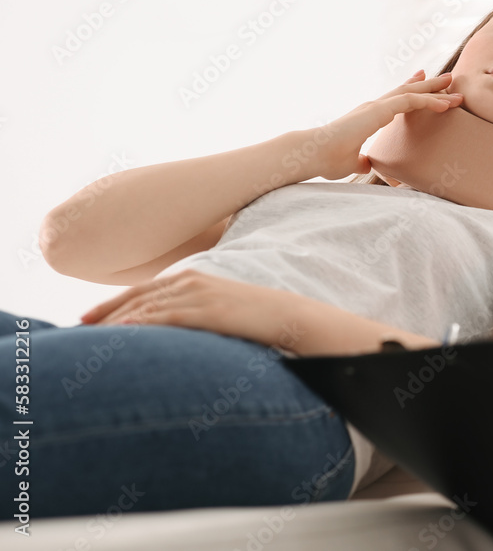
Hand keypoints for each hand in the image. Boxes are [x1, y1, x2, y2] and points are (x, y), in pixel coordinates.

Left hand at [79, 270, 306, 349]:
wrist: (289, 316)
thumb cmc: (256, 317)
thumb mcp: (220, 308)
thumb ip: (196, 311)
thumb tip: (176, 329)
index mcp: (192, 278)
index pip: (142, 291)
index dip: (112, 304)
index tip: (87, 318)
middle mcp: (191, 281)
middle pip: (139, 298)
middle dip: (108, 314)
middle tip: (80, 330)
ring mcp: (201, 295)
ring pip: (149, 307)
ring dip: (119, 322)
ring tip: (94, 338)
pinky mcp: (210, 311)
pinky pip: (170, 317)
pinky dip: (145, 323)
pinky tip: (126, 332)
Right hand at [303, 69, 463, 180]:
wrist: (313, 154)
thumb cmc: (327, 159)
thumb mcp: (351, 162)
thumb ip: (361, 161)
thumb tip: (366, 164)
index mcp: (368, 116)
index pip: (395, 100)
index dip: (411, 91)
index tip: (424, 83)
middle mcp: (373, 107)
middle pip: (406, 91)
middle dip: (428, 85)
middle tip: (447, 79)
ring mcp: (376, 107)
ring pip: (411, 93)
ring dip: (434, 90)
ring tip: (453, 85)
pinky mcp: (378, 111)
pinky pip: (409, 101)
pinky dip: (428, 101)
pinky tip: (444, 104)